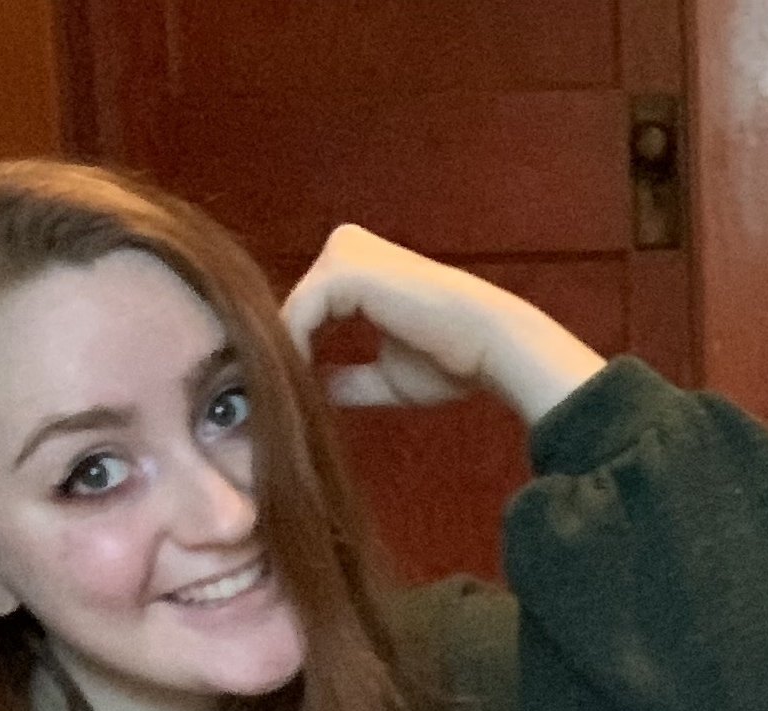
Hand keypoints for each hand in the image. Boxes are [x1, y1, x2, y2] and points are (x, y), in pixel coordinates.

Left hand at [281, 224, 607, 424]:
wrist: (491, 345)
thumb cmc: (451, 359)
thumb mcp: (386, 375)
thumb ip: (346, 380)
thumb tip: (311, 395)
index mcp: (358, 266)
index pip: (307, 310)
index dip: (295, 357)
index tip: (289, 401)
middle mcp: (346, 246)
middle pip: (292, 308)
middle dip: (283, 356)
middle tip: (277, 406)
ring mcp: (343, 252)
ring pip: (289, 313)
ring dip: (284, 359)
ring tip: (287, 404)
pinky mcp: (342, 270)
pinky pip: (296, 317)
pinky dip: (294, 355)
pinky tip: (299, 389)